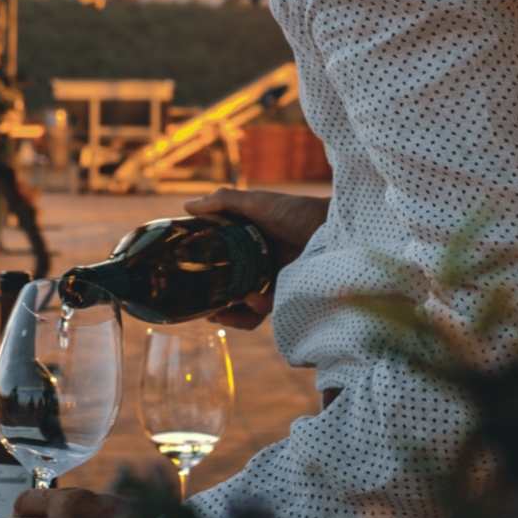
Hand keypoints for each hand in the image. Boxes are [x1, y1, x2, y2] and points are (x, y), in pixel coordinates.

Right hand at [186, 188, 328, 329]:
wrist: (331, 225)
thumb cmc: (295, 211)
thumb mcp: (255, 203)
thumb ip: (223, 202)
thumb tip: (187, 207)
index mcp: (248, 243)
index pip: (221, 261)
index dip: (205, 271)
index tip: (188, 277)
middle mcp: (259, 263)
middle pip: (232, 288)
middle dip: (216, 303)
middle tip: (202, 309)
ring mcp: (274, 279)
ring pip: (248, 305)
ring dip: (232, 315)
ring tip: (218, 315)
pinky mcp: (289, 292)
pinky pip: (267, 308)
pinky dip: (255, 307)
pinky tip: (250, 298)